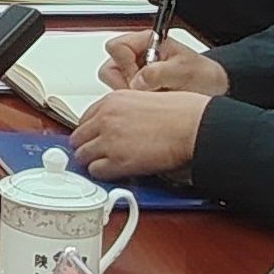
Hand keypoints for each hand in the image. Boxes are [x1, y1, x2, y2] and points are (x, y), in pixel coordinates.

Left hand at [71, 89, 211, 180]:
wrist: (194, 126)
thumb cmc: (182, 113)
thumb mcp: (145, 99)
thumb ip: (127, 111)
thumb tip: (123, 123)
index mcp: (112, 101)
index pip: (85, 119)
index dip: (91, 132)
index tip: (95, 139)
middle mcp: (105, 118)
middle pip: (78, 138)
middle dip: (87, 147)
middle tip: (97, 155)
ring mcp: (109, 140)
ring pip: (82, 156)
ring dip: (92, 162)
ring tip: (106, 165)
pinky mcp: (118, 161)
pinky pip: (96, 171)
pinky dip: (103, 174)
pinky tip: (115, 172)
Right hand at [97, 31, 228, 95]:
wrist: (212, 89)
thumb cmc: (202, 74)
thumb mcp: (184, 70)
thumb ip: (159, 73)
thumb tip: (137, 81)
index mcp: (144, 41)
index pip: (116, 47)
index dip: (125, 63)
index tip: (142, 76)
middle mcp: (135, 56)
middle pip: (110, 68)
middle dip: (127, 84)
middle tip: (149, 89)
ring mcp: (134, 74)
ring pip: (114, 85)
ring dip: (132, 95)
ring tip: (156, 95)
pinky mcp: (135, 90)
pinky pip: (123, 99)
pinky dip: (137, 104)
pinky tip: (155, 101)